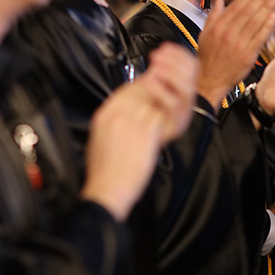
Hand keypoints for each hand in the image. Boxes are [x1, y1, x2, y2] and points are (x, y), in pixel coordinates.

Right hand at [83, 44, 197, 220]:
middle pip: (142, 88)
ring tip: (174, 102)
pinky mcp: (146, 132)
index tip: (153, 85)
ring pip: (155, 99)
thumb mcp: (99, 138)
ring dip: (167, 99)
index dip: (143, 84)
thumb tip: (127, 110)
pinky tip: (174, 119)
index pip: (126, 88)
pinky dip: (170, 115)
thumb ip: (114, 119)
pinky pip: (162, 114)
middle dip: (158, 87)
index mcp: (104, 113)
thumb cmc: (103, 171)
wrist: (106, 190)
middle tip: (170, 90)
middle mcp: (117, 114)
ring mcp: (131, 121)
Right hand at [196, 0, 274, 103]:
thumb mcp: (204, 35)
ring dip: (266, 8)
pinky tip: (273, 16)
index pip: (235, 7)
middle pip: (248, 12)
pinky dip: (267, 25)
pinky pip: (260, 36)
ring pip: (255, 22)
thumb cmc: (208, 59)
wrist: (210, 80)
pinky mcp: (248, 54)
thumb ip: (213, 17)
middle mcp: (228, 34)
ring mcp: (239, 44)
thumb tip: (219, 1)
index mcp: (218, 27)